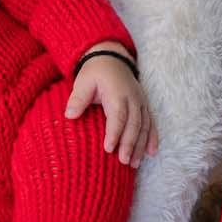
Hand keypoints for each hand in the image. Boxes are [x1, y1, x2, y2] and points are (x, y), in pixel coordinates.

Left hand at [64, 43, 158, 166]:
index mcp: (117, 93)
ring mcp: (141, 102)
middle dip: (129, 144)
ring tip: (134, 163)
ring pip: (144, 126)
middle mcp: (133, 98)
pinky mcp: (144, 106)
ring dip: (140, 145)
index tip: (108, 148)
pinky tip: (152, 152)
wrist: (111, 58)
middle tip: (123, 161)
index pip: (118, 116)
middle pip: (134, 124)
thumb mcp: (83, 81)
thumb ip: (78, 98)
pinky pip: (151, 123)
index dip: (115, 133)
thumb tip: (69, 115)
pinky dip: (152, 138)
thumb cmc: (95, 72)